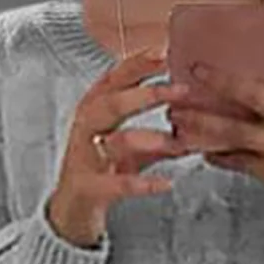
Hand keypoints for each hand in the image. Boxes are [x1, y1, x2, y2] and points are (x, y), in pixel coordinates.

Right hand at [48, 45, 196, 244]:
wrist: (70, 211)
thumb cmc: (99, 172)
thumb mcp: (128, 149)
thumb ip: (156, 137)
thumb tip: (193, 128)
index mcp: (94, 110)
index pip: (114, 79)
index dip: (138, 64)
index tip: (164, 51)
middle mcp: (86, 128)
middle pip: (112, 103)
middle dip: (147, 94)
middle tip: (181, 90)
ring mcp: (84, 158)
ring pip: (114, 141)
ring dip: (148, 139)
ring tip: (177, 143)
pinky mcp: (89, 188)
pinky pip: (116, 184)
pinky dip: (142, 184)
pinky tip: (166, 183)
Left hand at [168, 41, 263, 208]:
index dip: (242, 70)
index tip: (204, 65)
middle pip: (253, 102)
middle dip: (220, 88)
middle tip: (187, 85)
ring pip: (236, 136)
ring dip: (204, 126)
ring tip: (178, 117)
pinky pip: (236, 162)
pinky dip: (216, 154)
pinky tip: (196, 146)